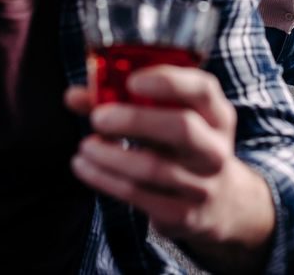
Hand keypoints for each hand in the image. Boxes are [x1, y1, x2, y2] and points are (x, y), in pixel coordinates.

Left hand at [64, 66, 273, 264]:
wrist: (219, 203)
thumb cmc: (181, 147)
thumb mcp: (168, 120)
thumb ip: (122, 101)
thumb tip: (74, 97)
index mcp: (216, 115)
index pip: (201, 89)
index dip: (168, 81)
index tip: (132, 79)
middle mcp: (214, 148)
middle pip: (181, 128)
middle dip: (135, 120)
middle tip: (99, 117)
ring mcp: (201, 185)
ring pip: (153, 168)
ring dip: (110, 156)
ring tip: (85, 146)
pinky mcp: (182, 214)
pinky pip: (138, 195)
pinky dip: (105, 179)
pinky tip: (86, 167)